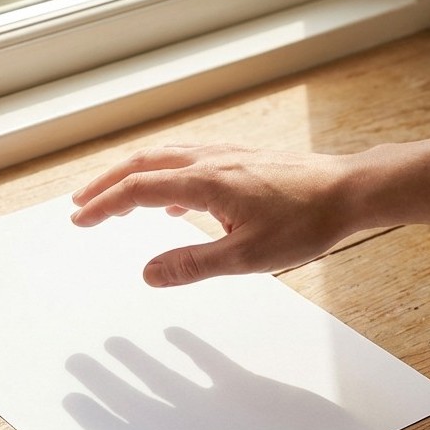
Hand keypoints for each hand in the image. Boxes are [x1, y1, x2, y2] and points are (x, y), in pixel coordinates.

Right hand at [70, 144, 357, 284]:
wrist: (350, 189)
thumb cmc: (305, 222)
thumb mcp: (247, 257)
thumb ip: (192, 265)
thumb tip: (147, 274)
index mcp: (204, 182)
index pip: (137, 189)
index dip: (103, 206)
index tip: (79, 221)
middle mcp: (209, 160)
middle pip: (141, 162)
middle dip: (105, 183)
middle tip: (79, 204)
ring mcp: (225, 155)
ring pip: (163, 156)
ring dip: (131, 175)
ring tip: (114, 198)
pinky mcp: (240, 158)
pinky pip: (186, 159)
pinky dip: (161, 174)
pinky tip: (169, 199)